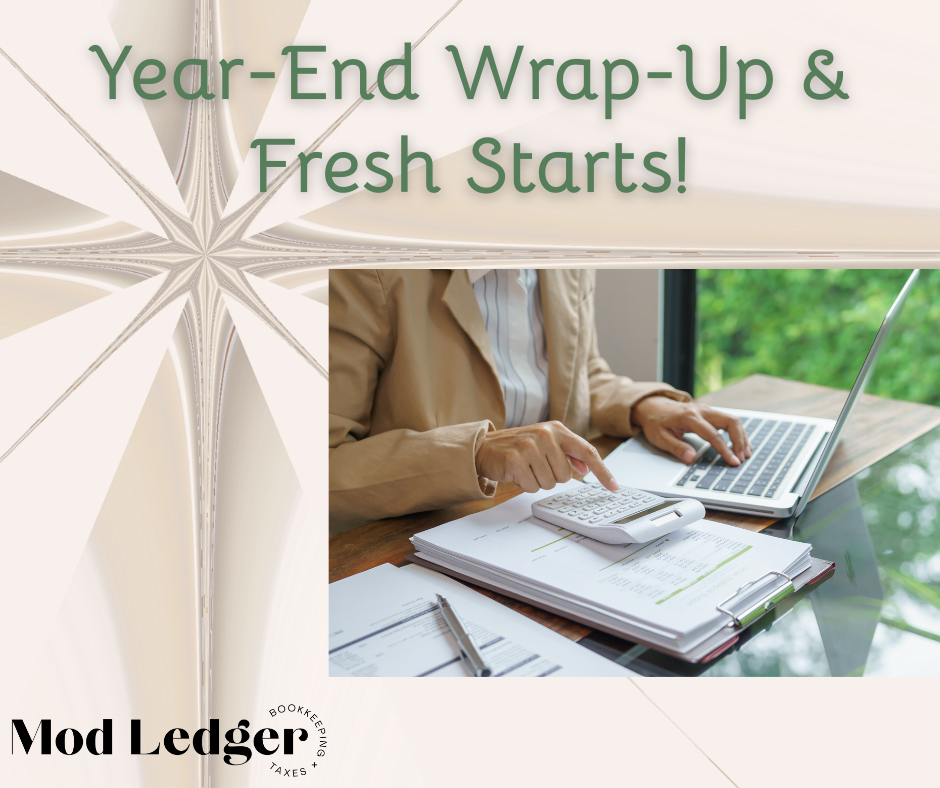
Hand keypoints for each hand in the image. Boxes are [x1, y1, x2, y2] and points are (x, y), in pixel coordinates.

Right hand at [475, 421, 618, 493]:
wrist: (483, 447)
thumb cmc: (517, 447)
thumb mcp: (544, 444)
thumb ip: (567, 453)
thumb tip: (586, 468)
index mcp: (556, 429)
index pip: (587, 451)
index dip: (603, 471)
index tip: (614, 487)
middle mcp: (545, 434)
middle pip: (566, 475)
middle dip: (552, 477)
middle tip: (536, 466)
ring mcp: (529, 446)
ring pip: (550, 483)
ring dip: (537, 481)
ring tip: (525, 468)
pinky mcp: (516, 460)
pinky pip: (533, 487)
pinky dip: (525, 485)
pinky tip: (516, 473)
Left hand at [631, 396, 751, 465]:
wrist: (652, 406)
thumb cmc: (655, 422)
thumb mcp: (659, 438)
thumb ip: (676, 448)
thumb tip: (691, 458)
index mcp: (689, 417)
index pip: (712, 434)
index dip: (725, 449)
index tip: (733, 462)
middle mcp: (701, 410)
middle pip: (730, 421)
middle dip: (739, 440)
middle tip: (742, 458)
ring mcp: (706, 410)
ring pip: (732, 419)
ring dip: (741, 436)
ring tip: (745, 453)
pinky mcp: (709, 412)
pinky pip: (728, 420)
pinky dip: (737, 432)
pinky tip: (741, 444)